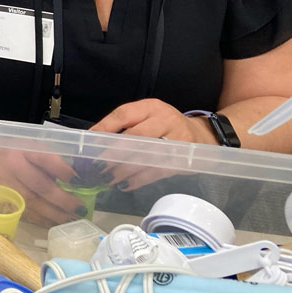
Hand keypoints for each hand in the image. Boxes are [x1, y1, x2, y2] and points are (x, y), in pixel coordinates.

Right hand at [0, 142, 88, 226]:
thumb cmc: (14, 152)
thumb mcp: (31, 147)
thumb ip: (49, 160)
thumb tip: (74, 180)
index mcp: (20, 150)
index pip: (44, 159)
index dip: (62, 170)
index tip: (78, 181)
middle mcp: (11, 168)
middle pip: (39, 186)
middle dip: (62, 199)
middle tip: (79, 207)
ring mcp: (5, 187)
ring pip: (33, 204)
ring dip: (55, 213)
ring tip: (72, 217)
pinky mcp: (1, 201)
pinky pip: (24, 213)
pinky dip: (42, 219)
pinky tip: (55, 221)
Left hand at [89, 98, 212, 189]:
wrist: (202, 136)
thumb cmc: (164, 127)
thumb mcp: (146, 118)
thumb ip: (124, 127)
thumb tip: (93, 142)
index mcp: (150, 107)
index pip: (124, 114)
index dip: (104, 127)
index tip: (89, 142)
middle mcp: (165, 120)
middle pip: (136, 136)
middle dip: (113, 152)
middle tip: (97, 166)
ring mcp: (177, 139)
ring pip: (147, 155)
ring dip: (124, 169)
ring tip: (108, 179)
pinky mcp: (184, 159)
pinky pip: (158, 171)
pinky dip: (140, 179)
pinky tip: (126, 185)